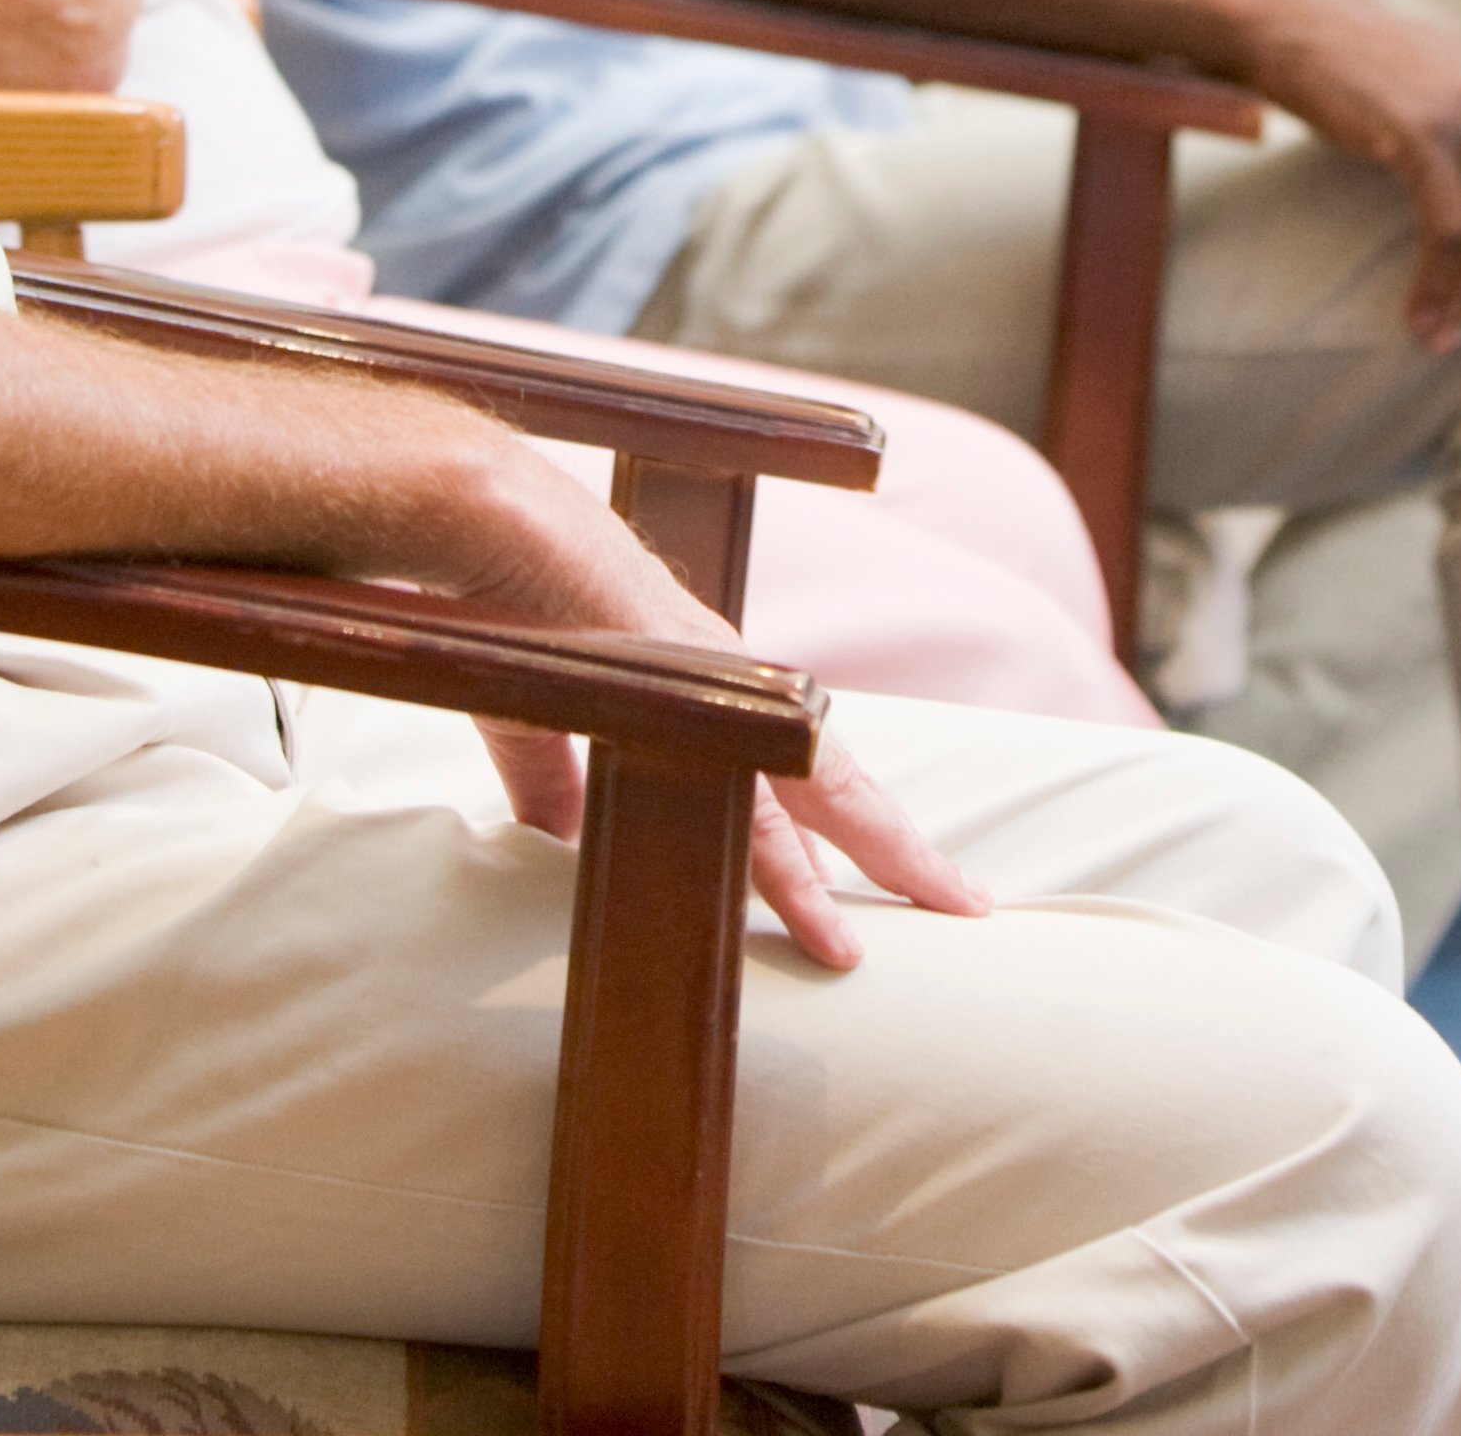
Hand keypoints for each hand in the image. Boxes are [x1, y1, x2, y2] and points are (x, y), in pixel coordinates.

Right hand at [413, 448, 984, 971]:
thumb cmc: (521, 603)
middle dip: (892, 852)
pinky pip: (743, 790)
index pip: (799, 775)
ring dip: (828, 875)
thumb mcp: (543, 719)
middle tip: (962, 904)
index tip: (900, 874)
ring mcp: (717, 689)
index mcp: (711, 691)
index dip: (845, 830)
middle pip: (831, 789)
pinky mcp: (686, 695)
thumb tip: (557, 844)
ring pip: (800, 794)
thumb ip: (556, 787)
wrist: (498, 528)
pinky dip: (771, 852)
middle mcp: (732, 687)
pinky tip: (798, 890)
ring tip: (873, 932)